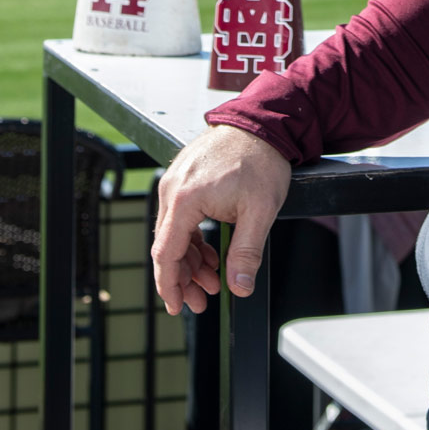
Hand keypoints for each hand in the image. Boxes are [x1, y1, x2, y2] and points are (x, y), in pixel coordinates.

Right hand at [151, 124, 290, 315]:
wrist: (263, 122)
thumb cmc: (261, 160)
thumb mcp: (259, 212)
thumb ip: (246, 253)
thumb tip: (239, 288)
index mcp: (184, 199)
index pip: (165, 253)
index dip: (170, 285)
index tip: (177, 307)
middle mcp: (172, 189)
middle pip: (167, 247)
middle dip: (184, 279)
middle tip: (203, 301)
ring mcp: (175, 182)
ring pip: (174, 233)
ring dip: (190, 261)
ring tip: (213, 280)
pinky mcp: (184, 178)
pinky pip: (180, 217)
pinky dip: (193, 239)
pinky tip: (210, 254)